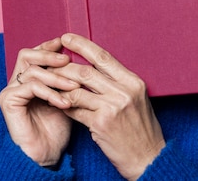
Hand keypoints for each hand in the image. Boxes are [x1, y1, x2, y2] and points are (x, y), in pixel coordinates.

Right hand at [0, 37, 78, 167]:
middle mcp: (15, 82)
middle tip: (67, 59)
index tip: (66, 43)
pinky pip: (30, 87)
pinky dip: (49, 92)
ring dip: (55, 77)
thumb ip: (65, 80)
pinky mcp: (8, 101)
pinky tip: (64, 102)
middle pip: (27, 54)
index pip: (34, 53)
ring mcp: (10, 90)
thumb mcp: (64, 98)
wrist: (45, 157)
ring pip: (31, 70)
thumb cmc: (55, 130)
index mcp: (27, 79)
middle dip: (48, 54)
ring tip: (73, 87)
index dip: (49, 46)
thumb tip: (79, 60)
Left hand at [58, 34, 165, 180]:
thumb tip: (89, 64)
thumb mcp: (135, 98)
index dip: (81, 45)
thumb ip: (115, 81)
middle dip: (63, 66)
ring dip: (59, 86)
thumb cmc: (140, 128)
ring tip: (47, 82)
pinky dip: (63, 105)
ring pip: (76, 89)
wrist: (150, 160)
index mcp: (132, 81)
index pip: (102, 56)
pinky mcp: (101, 124)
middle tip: (48, 62)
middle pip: (85, 71)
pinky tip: (55, 102)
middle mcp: (123, 92)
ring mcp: (112, 108)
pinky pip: (74, 109)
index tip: (66, 38)